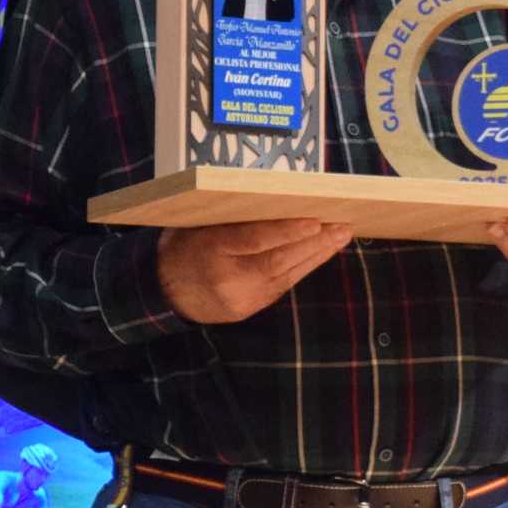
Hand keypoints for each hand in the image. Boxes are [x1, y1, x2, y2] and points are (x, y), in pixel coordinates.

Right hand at [156, 218, 352, 323]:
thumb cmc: (182, 247)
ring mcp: (242, 298)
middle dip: (314, 242)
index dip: (288, 232)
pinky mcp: (251, 308)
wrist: (165, 293)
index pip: (255, 240)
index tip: (316, 221)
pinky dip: (304, 266)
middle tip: (342, 226)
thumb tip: (278, 200)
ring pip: (287, 273)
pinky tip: (321, 252)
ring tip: (341, 236)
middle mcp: (229, 278)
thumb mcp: (197, 224)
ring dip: (317, 254)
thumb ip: (232, 217)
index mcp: (211, 251)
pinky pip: (283, 284)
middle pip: (279, 259)